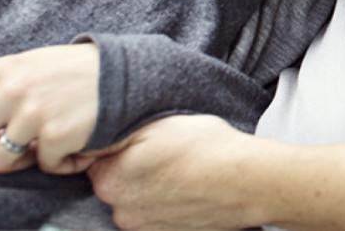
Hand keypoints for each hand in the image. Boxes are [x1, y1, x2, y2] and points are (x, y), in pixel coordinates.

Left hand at [0, 43, 99, 173]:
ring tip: (42, 144)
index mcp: (7, 70)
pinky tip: (76, 144)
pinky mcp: (56, 137)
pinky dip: (61, 161)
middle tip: (5, 139)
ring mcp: (34, 116)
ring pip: (0, 161)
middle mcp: (14, 92)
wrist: (126, 75)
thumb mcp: (32, 62)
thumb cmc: (74, 70)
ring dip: (20, 159)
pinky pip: (44, 165)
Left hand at [88, 115, 254, 230]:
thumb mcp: (160, 124)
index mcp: (110, 179)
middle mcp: (119, 210)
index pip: (97, 157)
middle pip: (114, 180)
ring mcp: (142, 227)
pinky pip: (155, 213)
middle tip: (165, 151)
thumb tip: (100, 139)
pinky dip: (166, 201)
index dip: (121, 144)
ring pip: (135, 198)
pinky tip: (188, 185)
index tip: (144, 138)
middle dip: (133, 166)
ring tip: (181, 169)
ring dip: (150, 185)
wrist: (247, 183)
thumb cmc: (208, 149)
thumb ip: (121, 134)